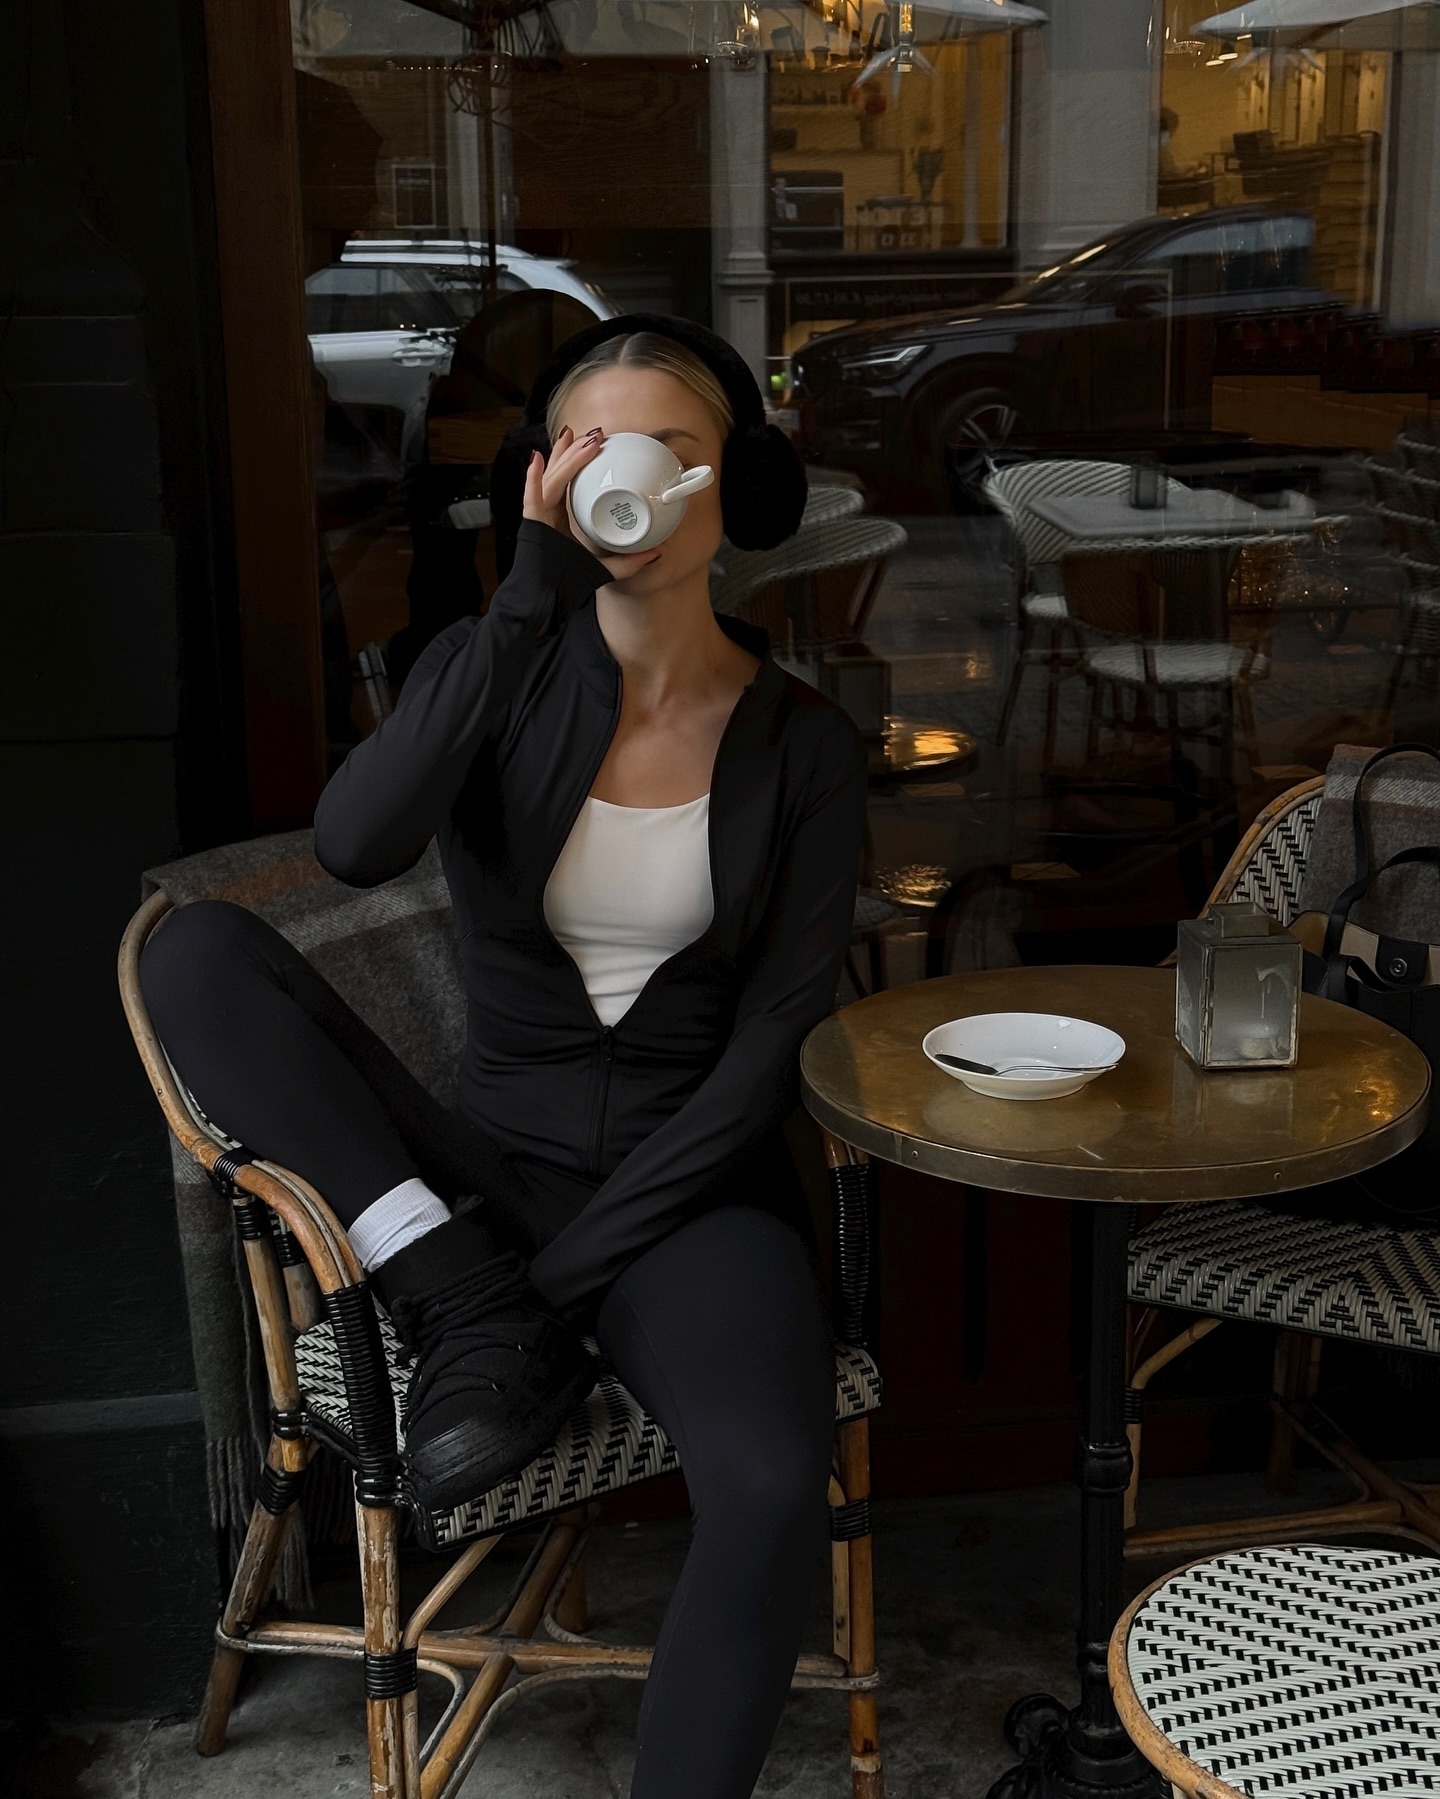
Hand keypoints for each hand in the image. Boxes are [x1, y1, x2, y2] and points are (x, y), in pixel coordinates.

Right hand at [522, 428, 660, 582]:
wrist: (543, 603)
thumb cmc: (566, 584)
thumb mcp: (604, 569)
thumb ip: (629, 563)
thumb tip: (657, 554)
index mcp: (560, 518)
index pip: (568, 482)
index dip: (577, 461)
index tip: (593, 443)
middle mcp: (548, 514)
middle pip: (559, 474)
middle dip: (573, 451)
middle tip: (592, 433)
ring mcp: (539, 518)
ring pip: (551, 481)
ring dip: (564, 459)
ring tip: (576, 438)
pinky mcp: (533, 527)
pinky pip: (532, 499)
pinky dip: (533, 480)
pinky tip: (537, 460)